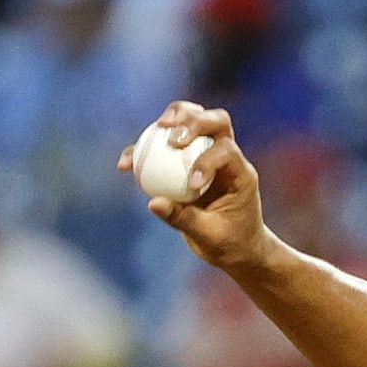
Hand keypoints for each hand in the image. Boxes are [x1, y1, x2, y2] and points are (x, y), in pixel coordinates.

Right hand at [117, 102, 267, 268]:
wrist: (236, 249)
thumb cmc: (230, 244)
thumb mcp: (209, 236)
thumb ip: (183, 218)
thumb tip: (152, 202)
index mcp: (241, 174)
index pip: (227, 151)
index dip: (207, 160)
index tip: (192, 184)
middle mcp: (228, 158)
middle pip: (216, 121)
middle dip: (193, 120)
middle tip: (171, 137)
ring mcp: (209, 155)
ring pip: (196, 120)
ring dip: (174, 117)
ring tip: (156, 129)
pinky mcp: (188, 161)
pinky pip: (166, 146)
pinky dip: (145, 148)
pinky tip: (125, 165)